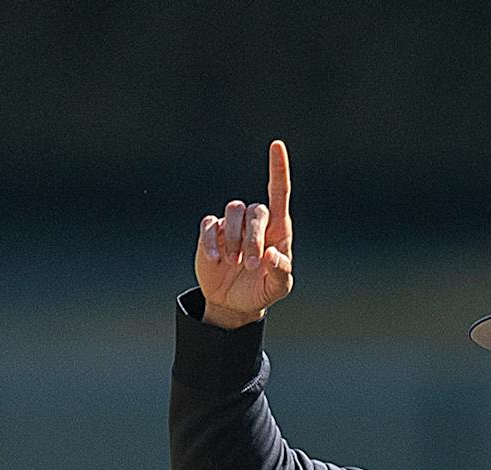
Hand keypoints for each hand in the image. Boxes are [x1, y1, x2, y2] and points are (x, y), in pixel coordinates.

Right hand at [195, 139, 293, 328]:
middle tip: (251, 265)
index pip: (279, 192)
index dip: (278, 168)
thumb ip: (281, 272)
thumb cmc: (262, 290)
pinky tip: (215, 260)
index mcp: (277, 229)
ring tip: (234, 262)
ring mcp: (232, 225)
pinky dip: (212, 242)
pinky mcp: (211, 233)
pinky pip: (209, 225)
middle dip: (254, 238)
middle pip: (256, 210)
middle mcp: (255, 222)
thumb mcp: (278, 288)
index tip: (276, 145)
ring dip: (234, 238)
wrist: (234, 303)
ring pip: (233, 211)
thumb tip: (272, 253)